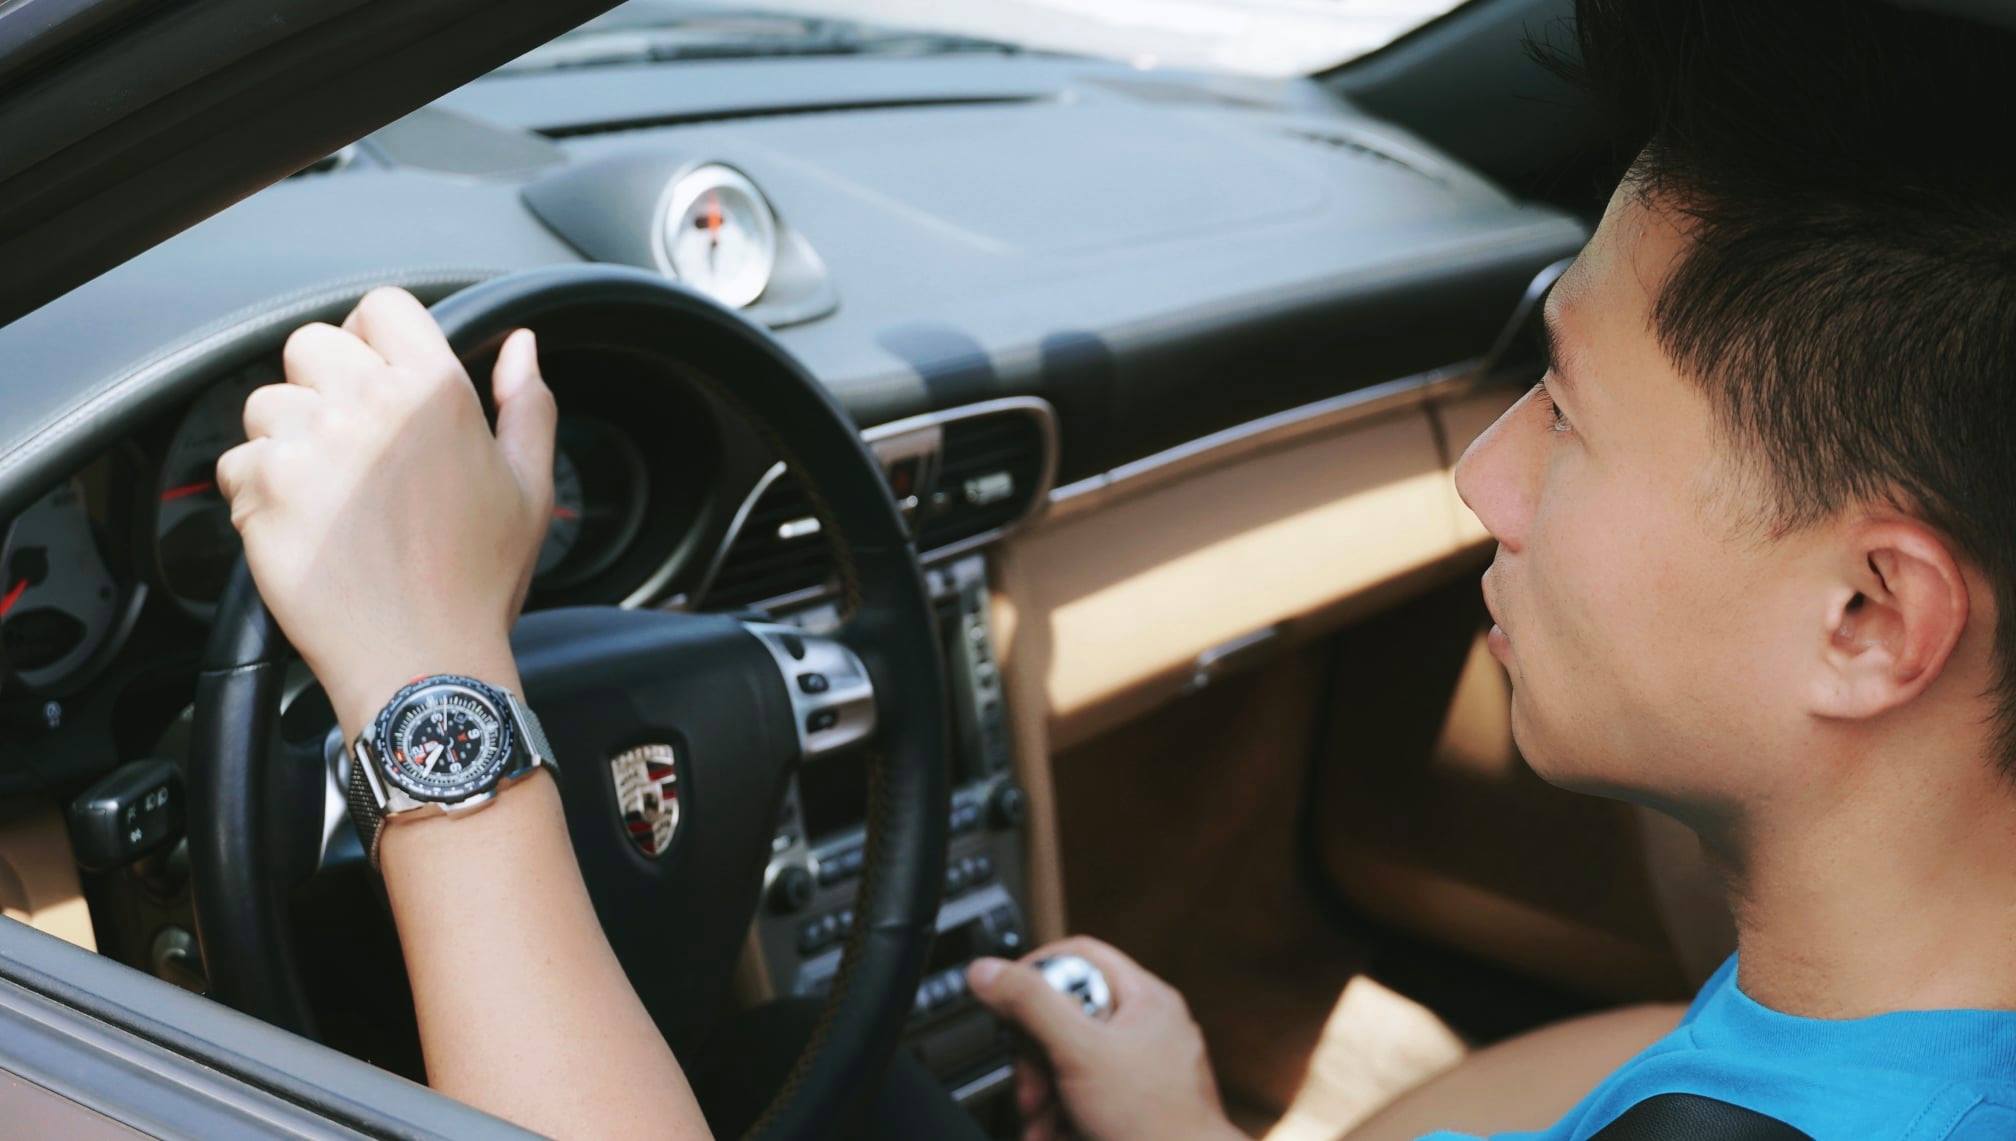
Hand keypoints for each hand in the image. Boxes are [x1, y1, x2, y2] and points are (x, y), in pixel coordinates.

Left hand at [217, 287, 556, 737]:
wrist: (422, 660)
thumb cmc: (479, 581)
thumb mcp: (530, 488)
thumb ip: (527, 405)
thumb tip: (520, 346)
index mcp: (435, 392)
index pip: (381, 307)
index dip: (376, 336)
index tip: (379, 374)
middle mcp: (366, 406)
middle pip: (312, 344)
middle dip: (324, 383)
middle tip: (352, 442)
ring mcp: (307, 445)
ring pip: (266, 403)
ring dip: (287, 437)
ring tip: (328, 492)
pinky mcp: (261, 489)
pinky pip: (237, 462)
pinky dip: (257, 489)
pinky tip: (303, 524)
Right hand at [966, 936, 1242, 1140]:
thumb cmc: (1158, 1123)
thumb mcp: (1080, 1051)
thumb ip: (1033, 1005)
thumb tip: (989, 970)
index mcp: (1146, 999)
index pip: (1080, 955)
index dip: (1035, 971)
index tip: (1005, 997)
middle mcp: (1147, 1028)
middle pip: (1069, 1015)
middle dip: (1036, 1053)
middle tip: (1028, 1082)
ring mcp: (1143, 1068)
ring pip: (1073, 1061)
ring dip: (1044, 1092)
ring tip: (1039, 1120)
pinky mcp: (1135, 1104)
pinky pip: (1088, 1094)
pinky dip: (1064, 1114)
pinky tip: (1055, 1133)